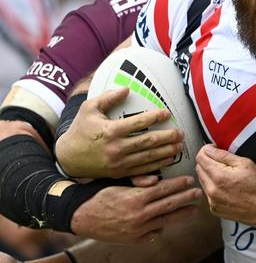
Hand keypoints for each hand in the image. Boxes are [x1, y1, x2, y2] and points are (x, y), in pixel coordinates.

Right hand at [56, 88, 183, 177]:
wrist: (68, 157)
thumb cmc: (80, 129)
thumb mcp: (89, 109)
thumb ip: (108, 98)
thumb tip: (127, 89)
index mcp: (111, 131)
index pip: (138, 123)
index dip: (155, 117)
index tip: (168, 113)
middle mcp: (116, 148)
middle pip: (148, 142)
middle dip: (167, 137)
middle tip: (181, 133)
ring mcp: (119, 163)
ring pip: (148, 158)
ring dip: (166, 152)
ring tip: (179, 146)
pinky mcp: (120, 173)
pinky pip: (142, 171)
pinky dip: (157, 167)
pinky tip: (168, 161)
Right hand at [70, 175, 203, 243]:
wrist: (80, 216)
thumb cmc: (99, 194)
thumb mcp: (118, 182)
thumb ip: (139, 181)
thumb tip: (157, 180)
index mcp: (136, 198)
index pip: (164, 189)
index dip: (179, 184)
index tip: (190, 180)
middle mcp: (140, 215)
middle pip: (169, 205)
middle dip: (186, 198)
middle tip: (199, 194)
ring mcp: (138, 229)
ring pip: (165, 221)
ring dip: (181, 214)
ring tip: (193, 210)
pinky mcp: (134, 240)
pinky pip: (153, 234)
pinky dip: (161, 228)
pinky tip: (170, 223)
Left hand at [196, 145, 255, 226]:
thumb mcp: (245, 164)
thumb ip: (224, 155)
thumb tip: (209, 149)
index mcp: (219, 177)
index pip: (201, 157)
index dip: (207, 150)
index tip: (214, 149)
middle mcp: (212, 190)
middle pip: (199, 168)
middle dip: (208, 162)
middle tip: (222, 162)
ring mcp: (212, 201)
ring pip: (202, 181)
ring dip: (210, 175)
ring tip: (226, 175)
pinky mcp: (215, 209)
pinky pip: (208, 193)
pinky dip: (214, 188)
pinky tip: (227, 187)